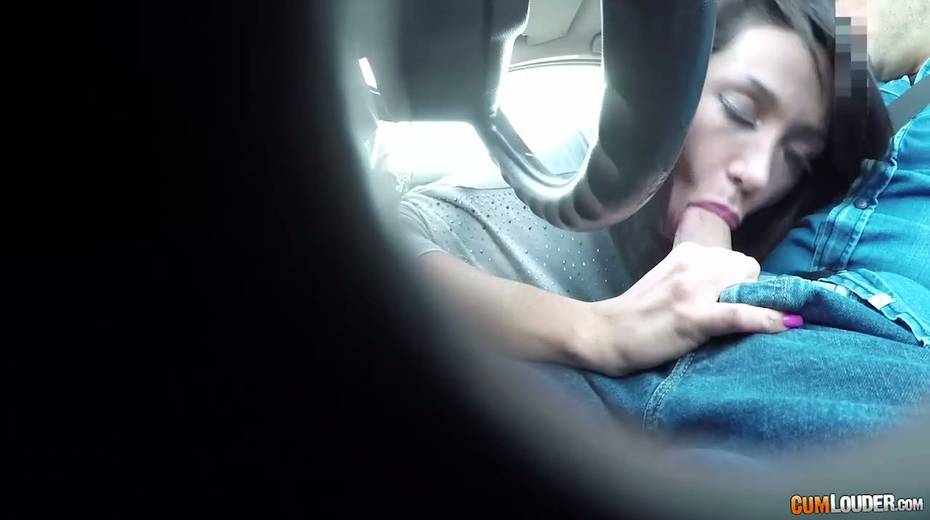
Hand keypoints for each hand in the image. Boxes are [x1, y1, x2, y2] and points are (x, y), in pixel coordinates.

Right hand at [577, 208, 794, 375]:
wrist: (606, 333)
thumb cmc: (638, 313)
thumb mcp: (670, 282)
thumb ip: (698, 277)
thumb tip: (735, 288)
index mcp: (688, 253)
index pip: (737, 260)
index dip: (741, 283)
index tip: (733, 301)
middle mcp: (693, 264)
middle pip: (749, 269)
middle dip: (751, 291)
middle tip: (732, 314)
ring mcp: (694, 290)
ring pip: (750, 286)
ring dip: (759, 305)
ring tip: (747, 325)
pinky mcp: (694, 317)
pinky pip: (741, 314)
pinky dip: (765, 320)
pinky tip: (784, 325)